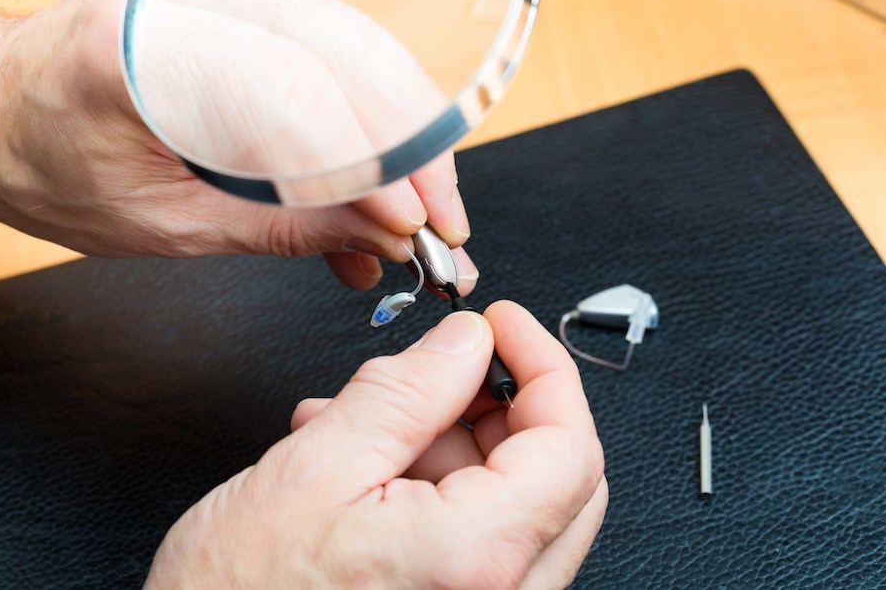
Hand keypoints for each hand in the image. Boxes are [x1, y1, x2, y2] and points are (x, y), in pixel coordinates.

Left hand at [0, 0, 475, 292]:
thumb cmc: (48, 166)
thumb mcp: (166, 226)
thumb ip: (284, 227)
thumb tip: (382, 236)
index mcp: (135, 52)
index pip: (289, 96)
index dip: (369, 166)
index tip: (414, 228)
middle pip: (340, 52)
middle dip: (409, 147)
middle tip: (443, 223)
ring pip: (351, 41)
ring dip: (402, 129)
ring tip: (421, 206)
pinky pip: (330, 41)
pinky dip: (370, 109)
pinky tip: (386, 169)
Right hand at [144, 301, 606, 589]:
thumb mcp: (315, 468)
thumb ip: (406, 393)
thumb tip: (465, 342)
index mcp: (476, 558)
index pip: (570, 445)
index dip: (543, 366)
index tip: (504, 327)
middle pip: (556, 476)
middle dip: (499, 405)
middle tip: (445, 369)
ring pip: (515, 503)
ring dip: (452, 443)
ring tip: (363, 422)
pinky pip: (478, 537)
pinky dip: (436, 485)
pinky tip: (365, 465)